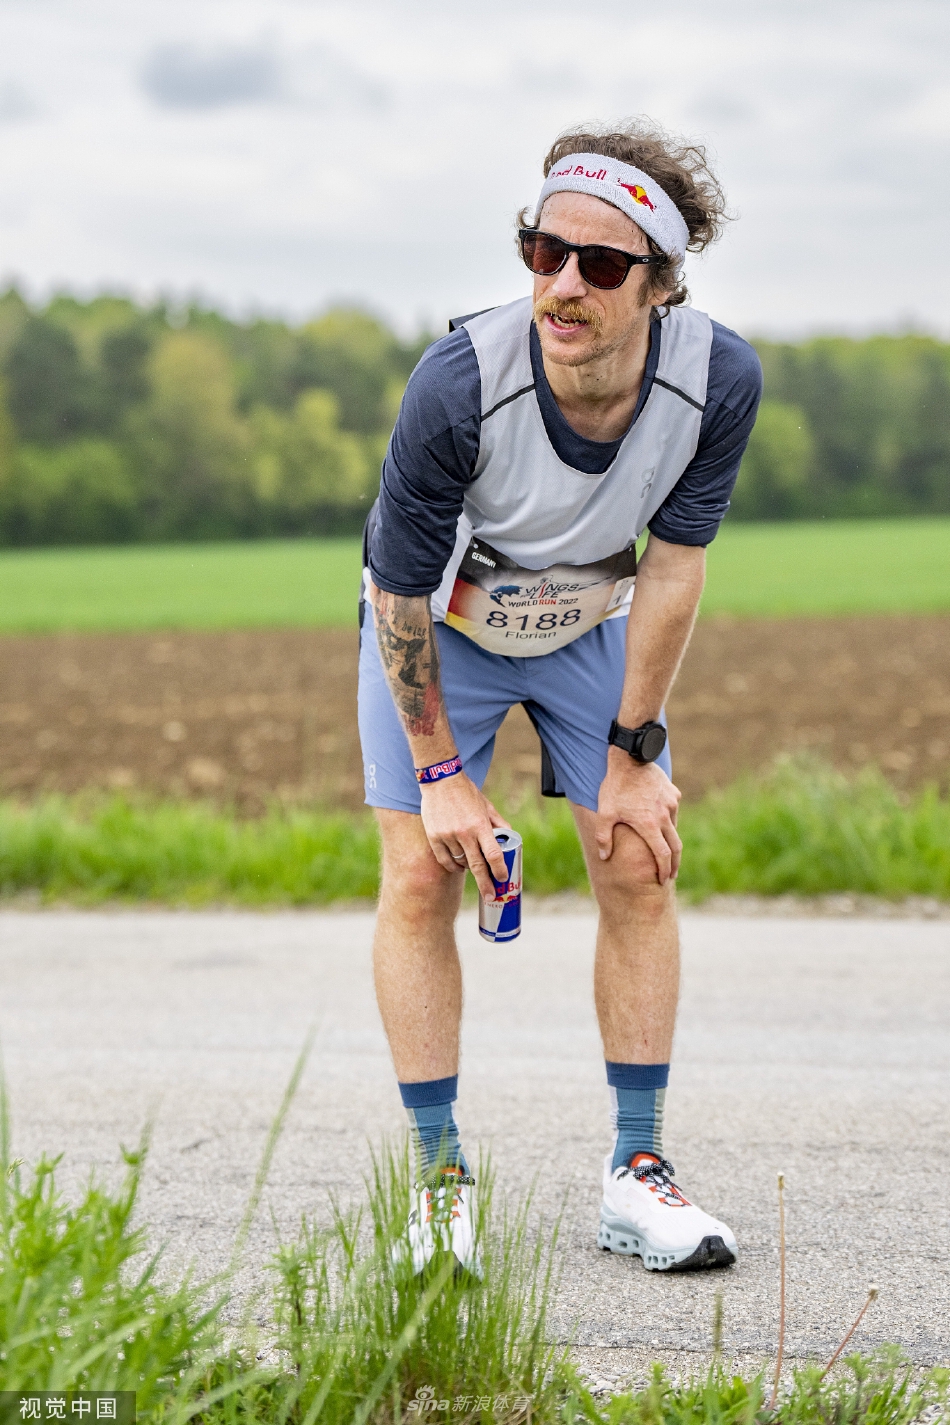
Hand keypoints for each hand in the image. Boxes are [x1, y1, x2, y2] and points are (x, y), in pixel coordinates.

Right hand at [420, 773, 511, 900]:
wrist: (440, 780)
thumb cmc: (467, 793)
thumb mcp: (487, 805)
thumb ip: (498, 823)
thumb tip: (510, 837)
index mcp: (480, 825)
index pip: (493, 854)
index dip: (499, 870)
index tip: (503, 879)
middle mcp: (464, 833)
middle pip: (477, 866)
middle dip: (485, 884)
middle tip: (490, 896)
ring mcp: (447, 836)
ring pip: (460, 863)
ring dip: (468, 869)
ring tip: (472, 867)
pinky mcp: (434, 837)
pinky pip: (444, 860)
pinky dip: (452, 866)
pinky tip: (458, 866)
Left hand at [594, 749, 682, 883]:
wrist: (630, 757)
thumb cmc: (615, 786)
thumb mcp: (604, 812)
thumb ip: (603, 837)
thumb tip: (604, 857)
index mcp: (649, 824)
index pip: (662, 854)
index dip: (664, 869)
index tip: (664, 879)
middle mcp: (664, 816)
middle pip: (675, 846)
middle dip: (674, 863)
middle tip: (671, 874)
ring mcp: (671, 804)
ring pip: (674, 828)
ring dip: (671, 841)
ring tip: (664, 850)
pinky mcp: (673, 793)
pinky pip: (673, 811)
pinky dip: (669, 820)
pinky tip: (661, 822)